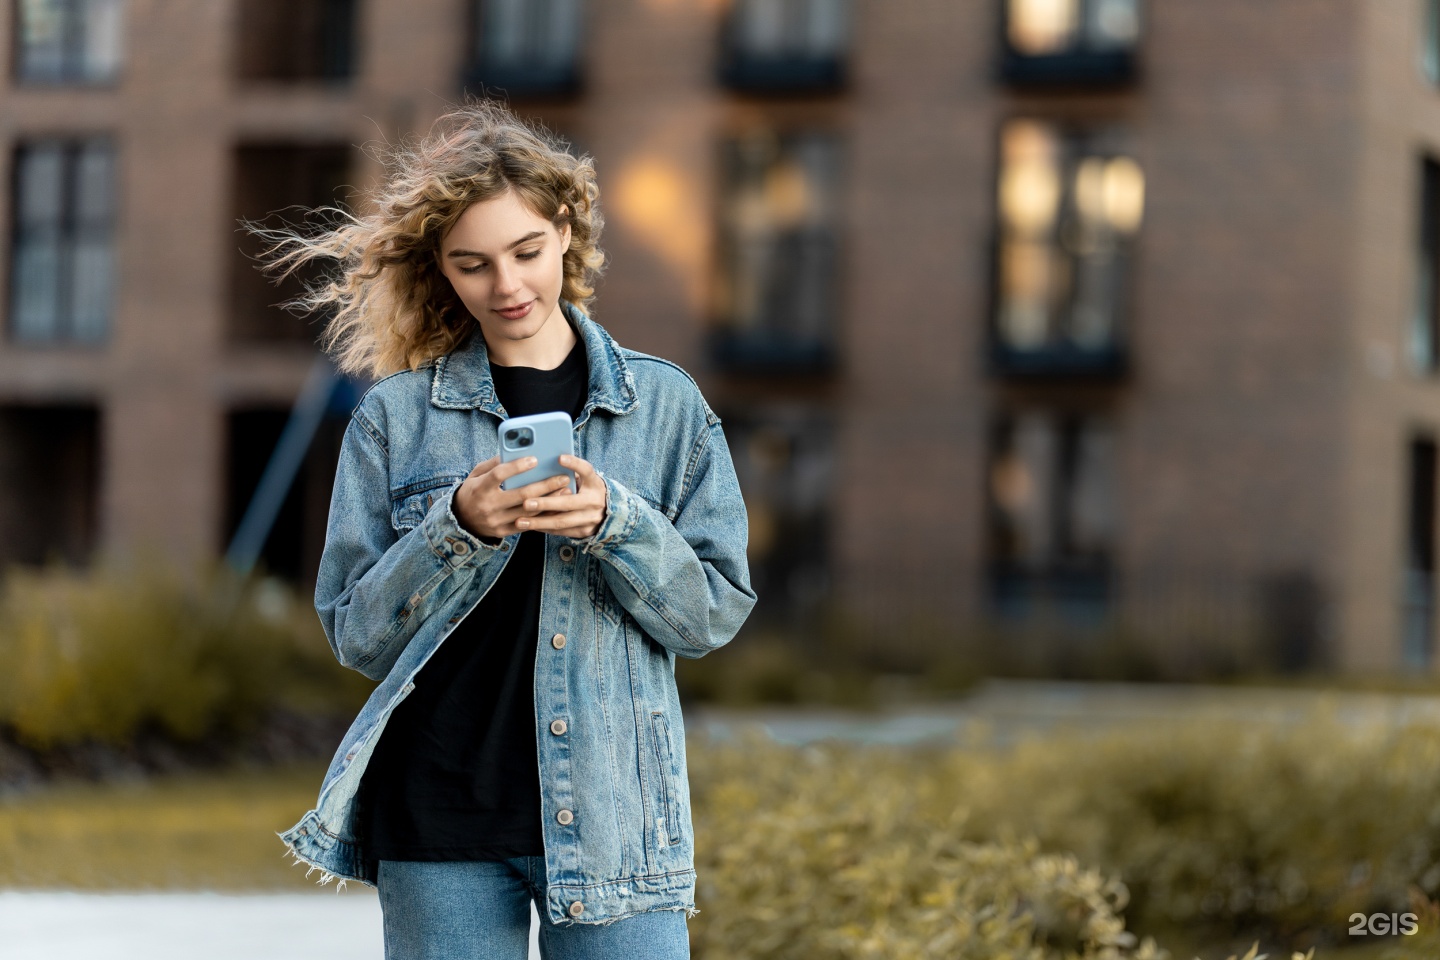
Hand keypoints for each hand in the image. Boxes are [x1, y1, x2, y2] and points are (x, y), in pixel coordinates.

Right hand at [453, 455, 574, 540]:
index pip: (500, 475)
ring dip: (550, 501)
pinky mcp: (504, 532)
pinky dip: (543, 515)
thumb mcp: (476, 475)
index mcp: (481, 488)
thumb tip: (514, 451)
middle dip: (545, 485)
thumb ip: (493, 463)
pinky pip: (527, 524)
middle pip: (522, 495)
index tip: (535, 459)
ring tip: (565, 491)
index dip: (517, 467)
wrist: (460, 521)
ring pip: (529, 511)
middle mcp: (489, 505)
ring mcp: (497, 521)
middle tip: (563, 477)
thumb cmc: (472, 492)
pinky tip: (556, 506)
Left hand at [512, 454, 607, 539]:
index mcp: (595, 483)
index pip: (586, 471)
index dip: (574, 464)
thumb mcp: (586, 479)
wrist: (609, 513)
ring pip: (562, 521)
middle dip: (546, 503)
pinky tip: (529, 526)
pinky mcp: (584, 532)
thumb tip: (549, 460)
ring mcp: (590, 519)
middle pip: (569, 502)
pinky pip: (561, 531)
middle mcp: (594, 501)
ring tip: (520, 521)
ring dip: (539, 521)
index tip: (559, 458)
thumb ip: (572, 471)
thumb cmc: (588, 490)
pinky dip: (544, 528)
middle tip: (526, 502)